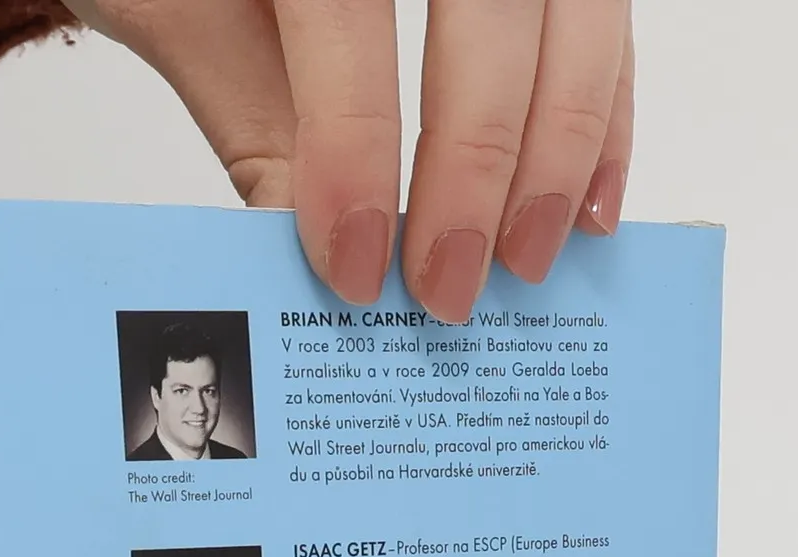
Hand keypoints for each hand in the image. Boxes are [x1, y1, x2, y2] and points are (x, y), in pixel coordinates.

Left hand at [63, 0, 632, 322]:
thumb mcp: (192, 18)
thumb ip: (257, 125)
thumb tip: (331, 266)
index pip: (352, 21)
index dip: (357, 154)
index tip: (357, 270)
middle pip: (493, 14)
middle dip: (478, 169)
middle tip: (448, 288)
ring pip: (577, 14)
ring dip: (562, 151)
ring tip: (525, 259)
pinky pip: (604, 20)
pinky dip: (606, 117)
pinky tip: (588, 208)